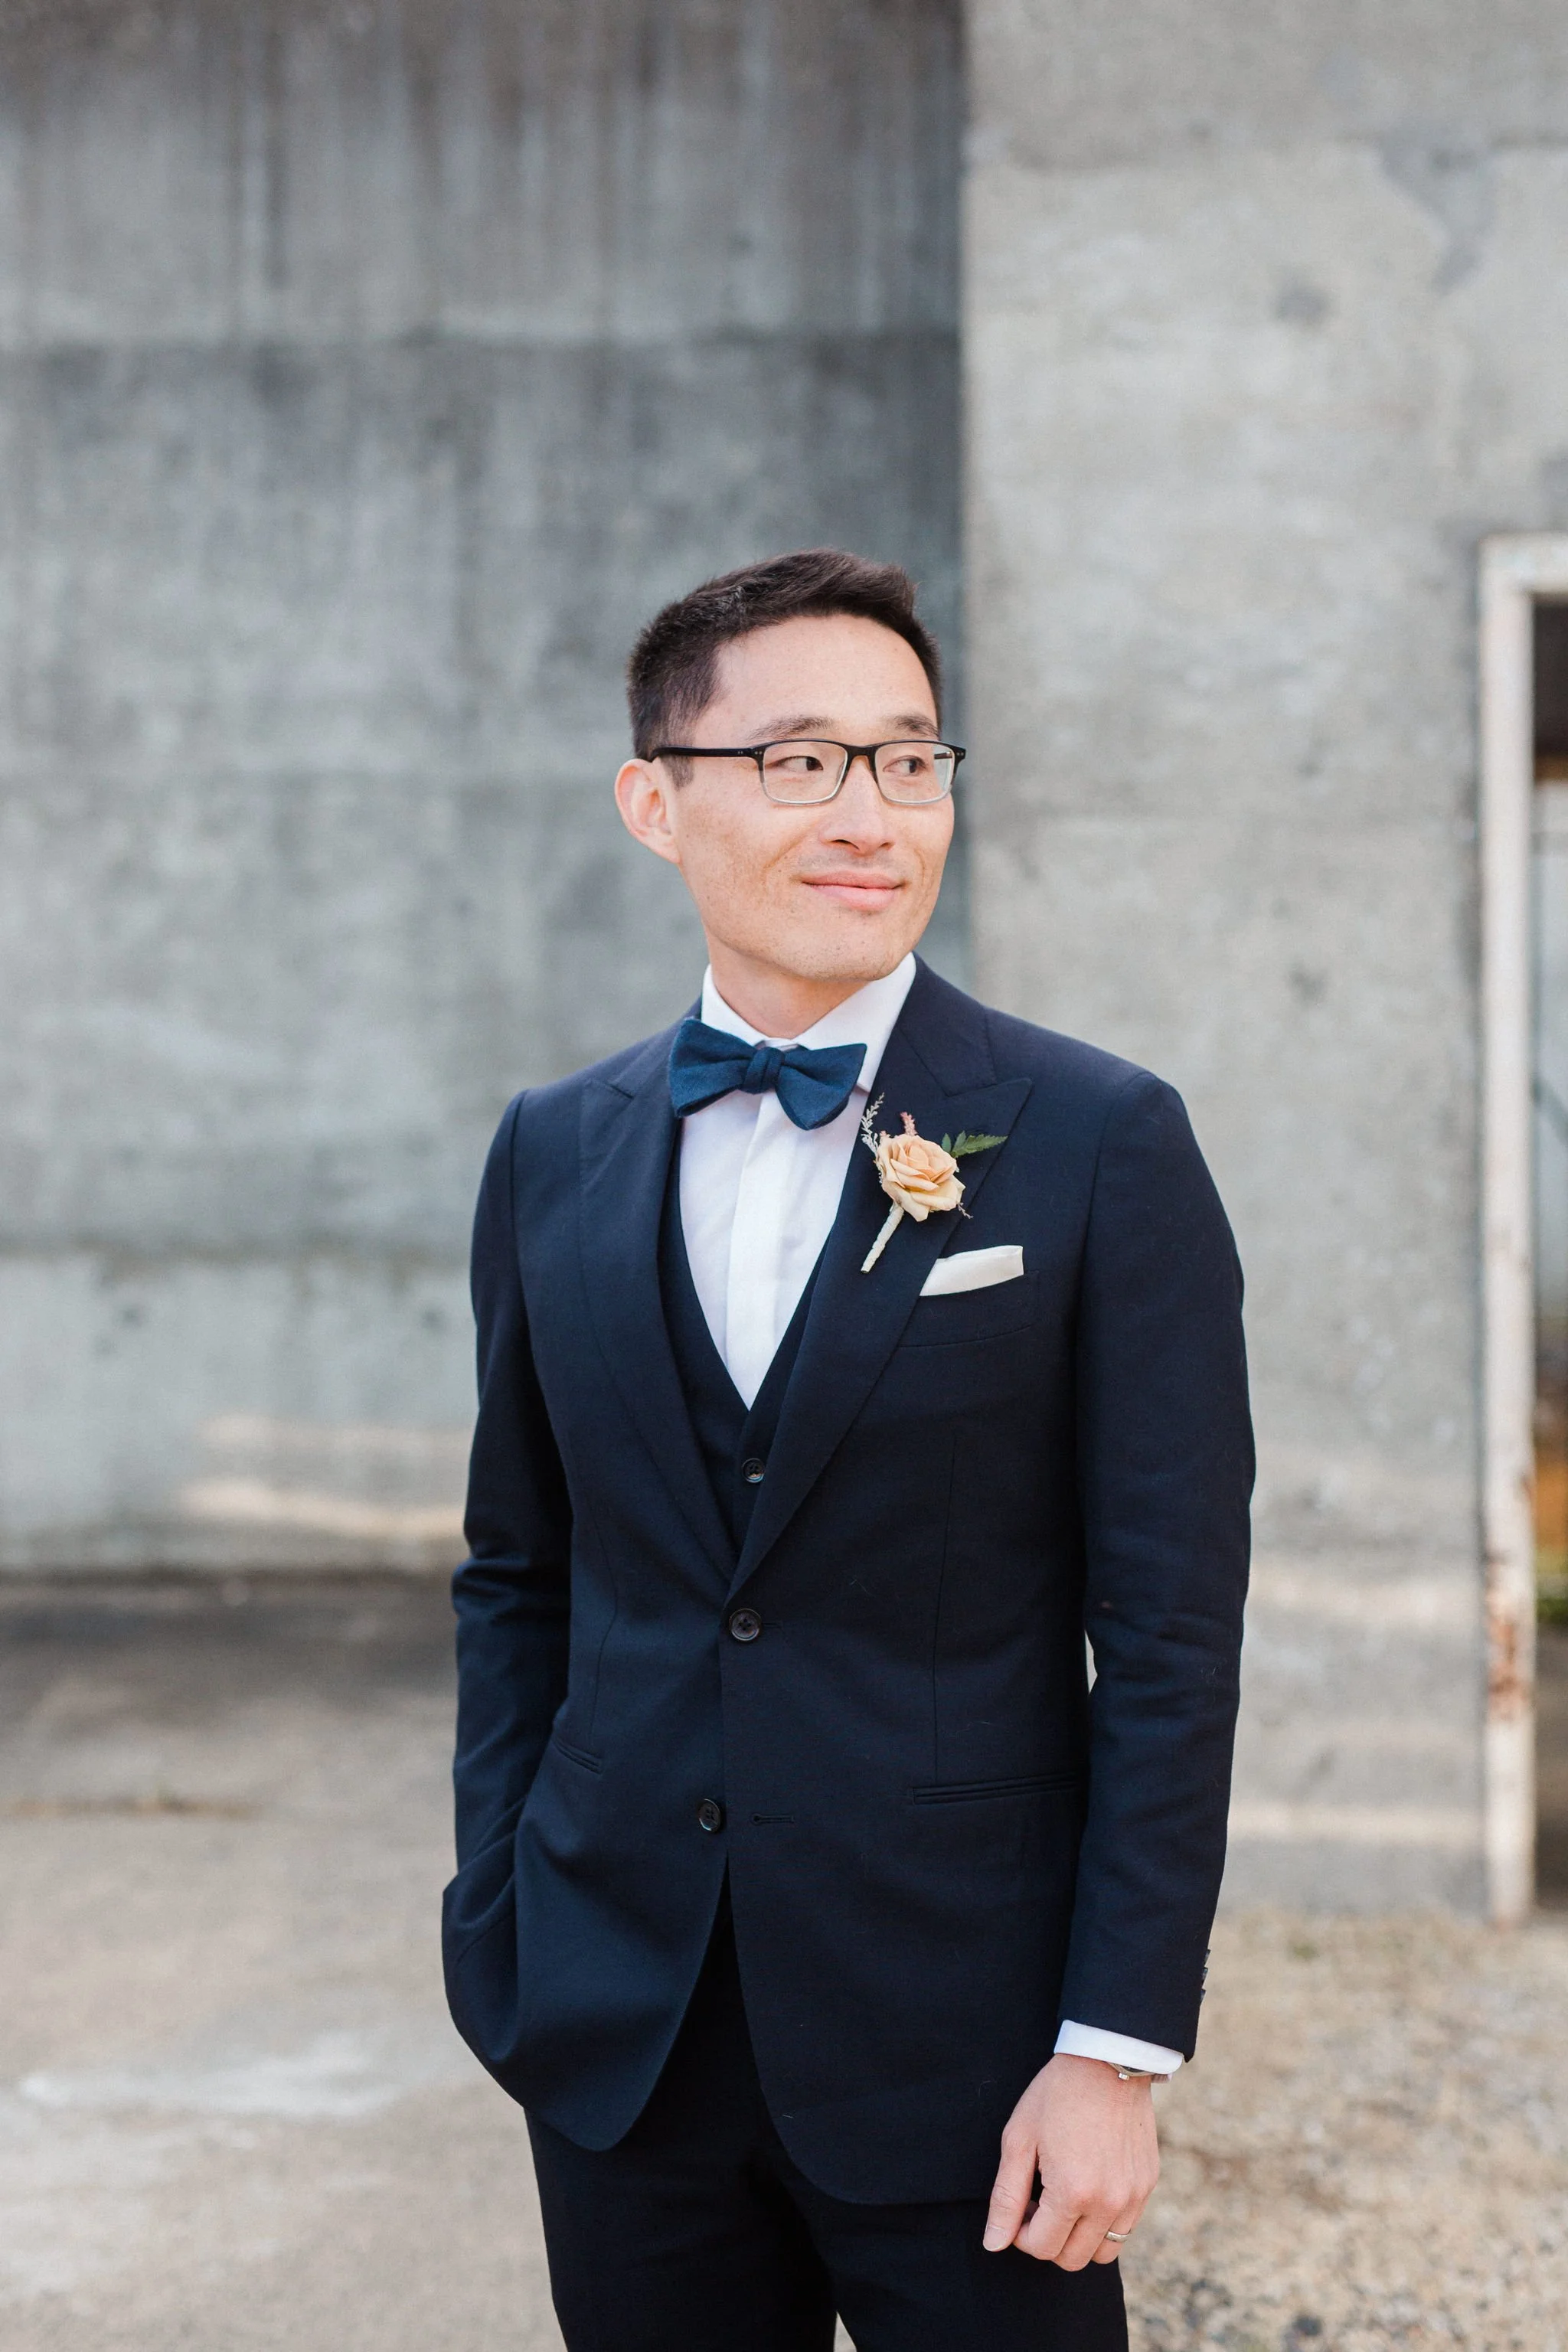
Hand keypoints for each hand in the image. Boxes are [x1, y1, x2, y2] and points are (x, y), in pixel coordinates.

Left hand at [983, 2053, 1159, 2266]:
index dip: (1020, 2235)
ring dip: (1078, 2237)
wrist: (1108, 2059)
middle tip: (1039, 2202)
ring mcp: (1133, 2196)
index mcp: (1073, 2192)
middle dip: (1048, 2240)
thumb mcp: (1019, 2139)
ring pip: (1103, 2252)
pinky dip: (1104, 2222)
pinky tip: (1089, 2185)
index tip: (1019, 2207)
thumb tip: (994, 2243)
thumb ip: (1006, 2197)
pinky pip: (1125, 2228)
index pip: (1041, 2248)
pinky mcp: (1147, 2185)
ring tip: (1065, 2198)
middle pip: (1072, 2259)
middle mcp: (1108, 2203)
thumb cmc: (1056, 2094)